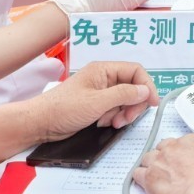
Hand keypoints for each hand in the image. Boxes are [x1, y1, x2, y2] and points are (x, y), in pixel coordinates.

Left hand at [32, 61, 155, 140]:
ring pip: (124, 100)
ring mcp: (100, 92)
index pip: (135, 71)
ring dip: (123, 113)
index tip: (152, 103)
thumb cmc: (64, 108)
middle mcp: (104, 78)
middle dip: (133, 104)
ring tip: (113, 123)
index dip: (146, 86)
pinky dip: (113, 117)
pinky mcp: (96, 105)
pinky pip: (114, 109)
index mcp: (104, 70)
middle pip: (132, 86)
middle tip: (127, 119)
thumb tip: (145, 91)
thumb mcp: (97, 102)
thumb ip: (123, 94)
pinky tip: (103, 124)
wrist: (41, 123)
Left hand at [132, 135, 193, 193]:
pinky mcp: (149, 177)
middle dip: (164, 157)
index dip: (179, 153)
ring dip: (151, 166)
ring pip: (147, 158)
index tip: (181, 160)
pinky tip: (146, 183)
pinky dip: (141, 178)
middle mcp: (173, 147)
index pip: (179, 142)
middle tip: (169, 168)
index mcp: (191, 140)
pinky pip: (138, 174)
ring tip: (157, 176)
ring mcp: (159, 161)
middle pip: (162, 148)